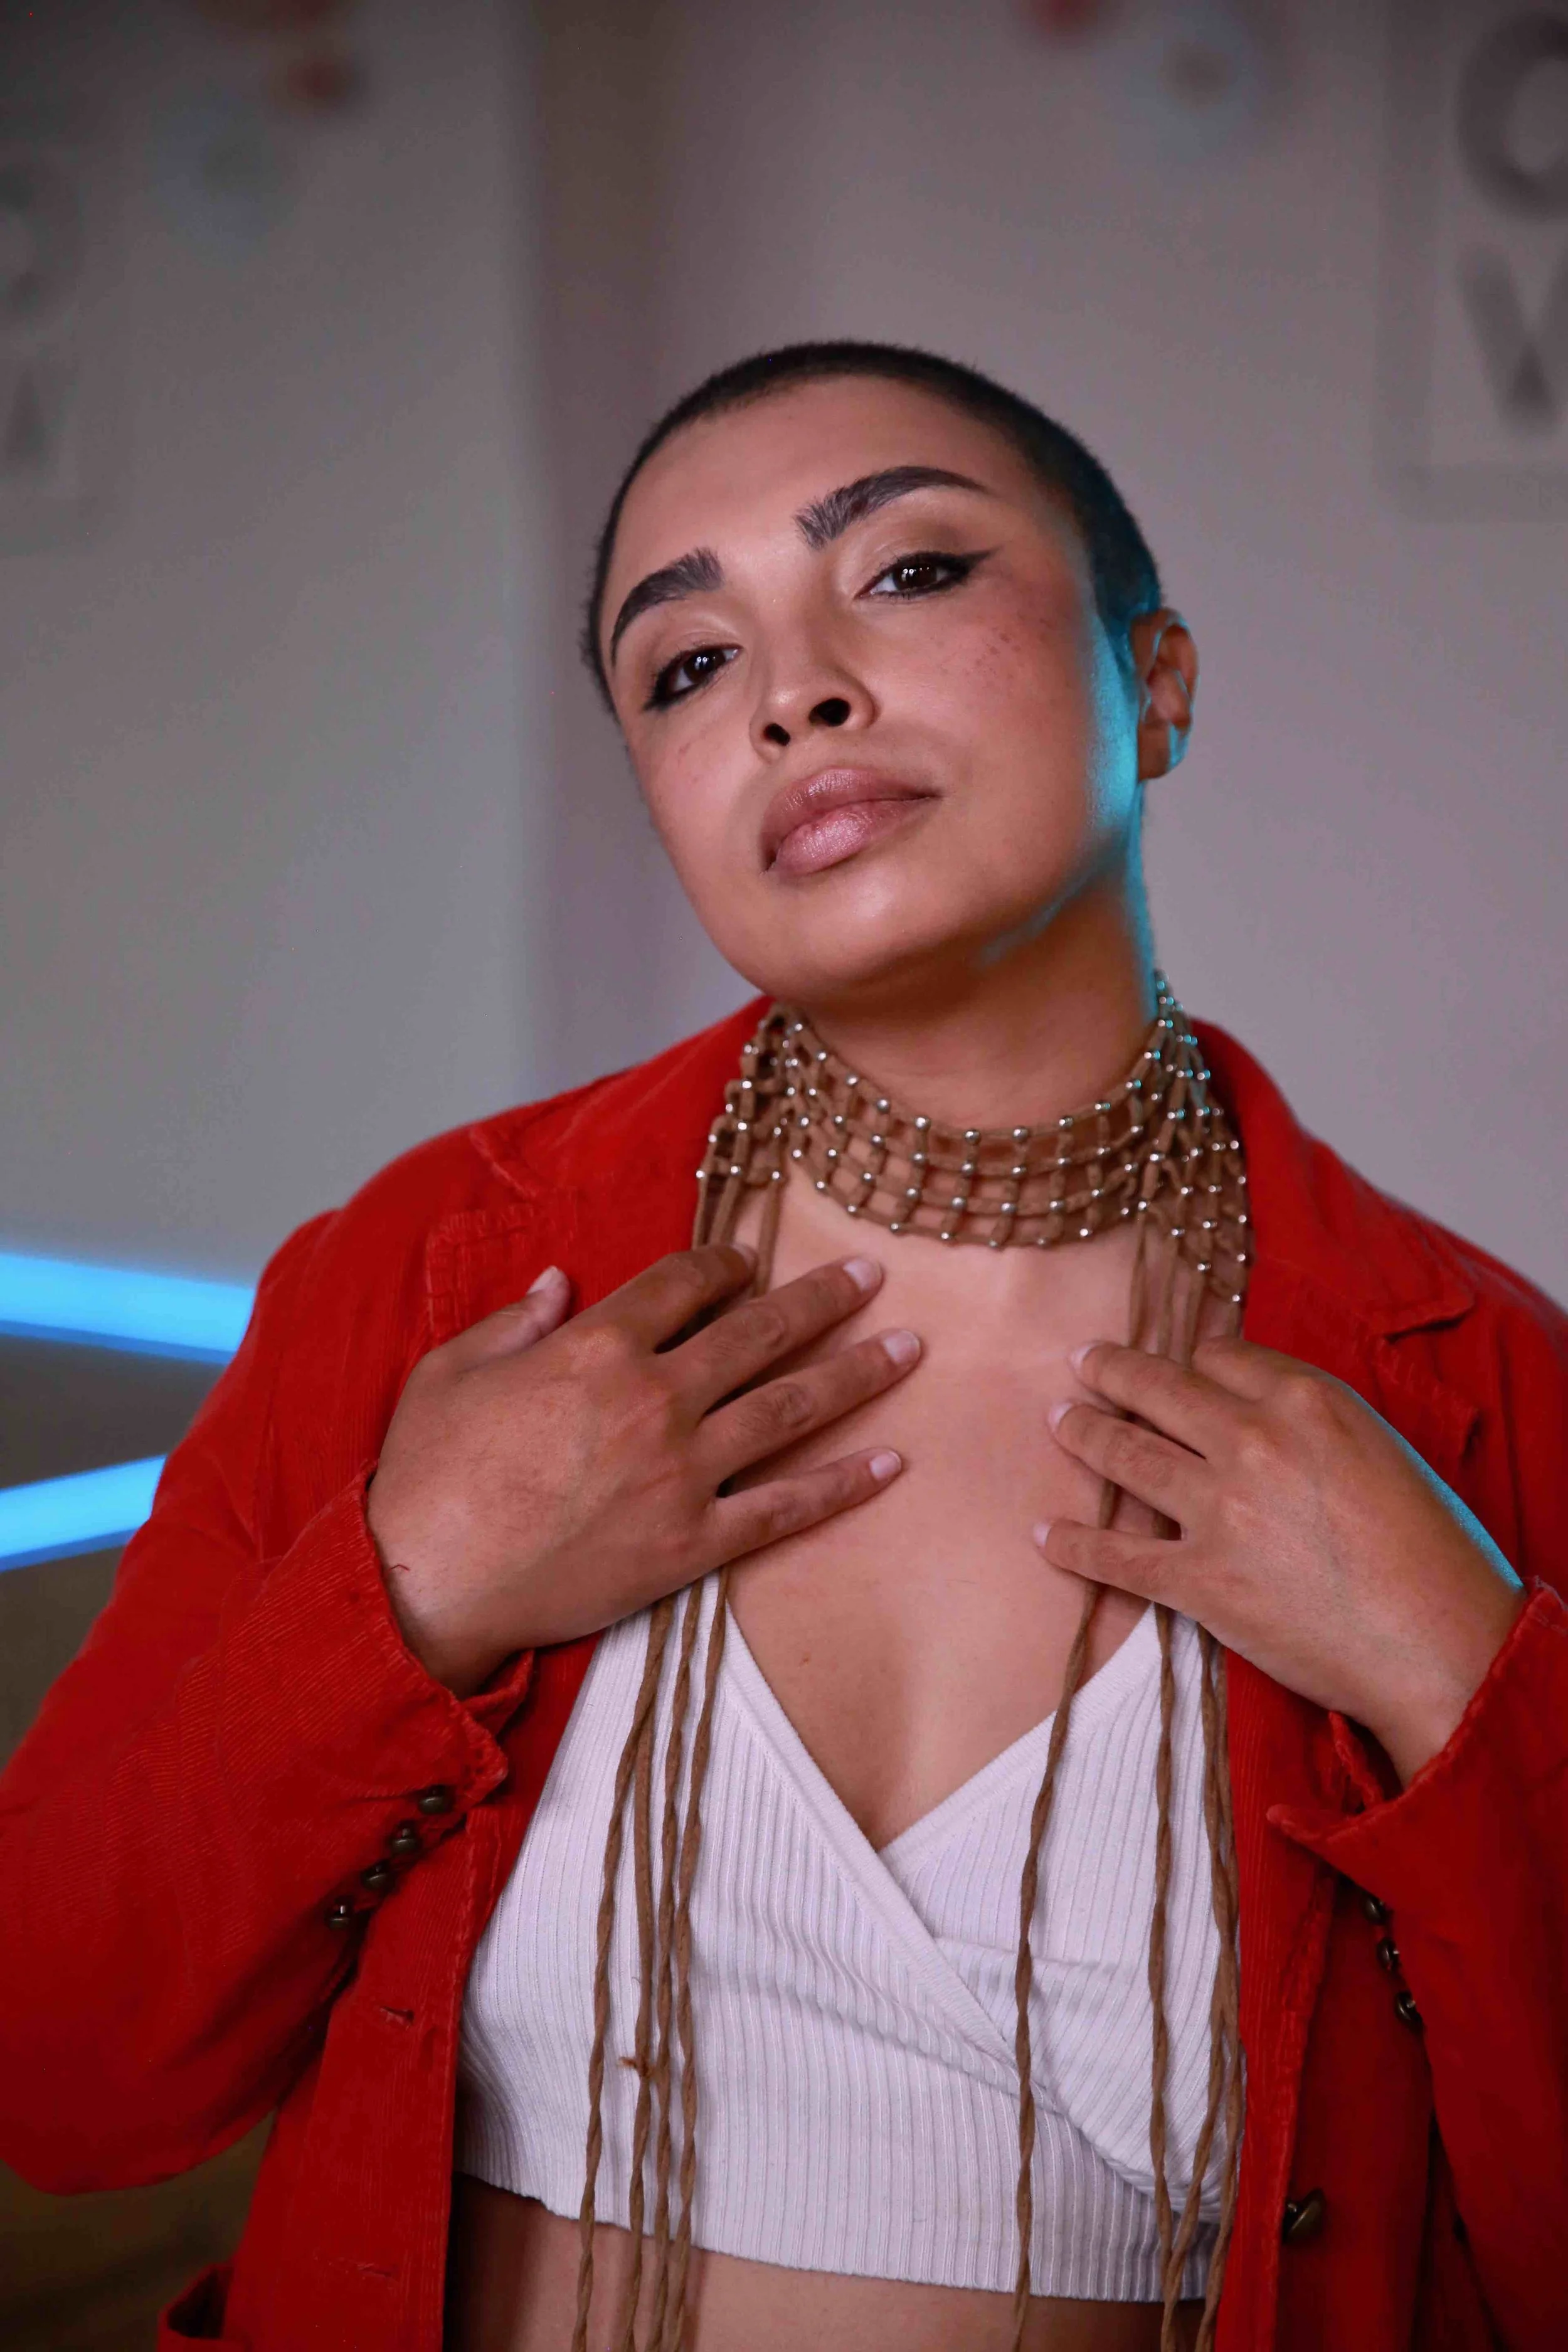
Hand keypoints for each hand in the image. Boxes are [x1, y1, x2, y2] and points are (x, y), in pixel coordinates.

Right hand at [367, 1245, 916, 1694]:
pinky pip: (784, 1509)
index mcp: (596, 1347)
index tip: (750, 1259)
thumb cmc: (429, 1476)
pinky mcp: (691, 1544)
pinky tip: (889, 1464)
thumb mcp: (450, 1371)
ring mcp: (681, 1474)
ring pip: (789, 1408)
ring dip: (856, 1374)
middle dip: (823, 1298)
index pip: (683, 1284)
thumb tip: (560, 1281)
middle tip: (873, 1274)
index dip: (725, 1262)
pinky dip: (842, 1485)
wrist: (425, 1587)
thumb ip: (514, 1319)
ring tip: (908, 1349)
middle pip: (758, 1332)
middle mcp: (654, 1399)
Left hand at [1038, 1336, 1524, 1784]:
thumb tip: (1260, 1407)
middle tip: (1083, 1362)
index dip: (1193, 1362)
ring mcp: (1219, 1509)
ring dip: (1082, 1433)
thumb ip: (1314, 1418)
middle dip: (1111, 1371)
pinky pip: (1116, 1556)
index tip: (1179, 1369)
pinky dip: (1072, 1544)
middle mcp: (1252, 1440)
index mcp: (1304, 1400)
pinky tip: (1046, 1534)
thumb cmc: (1427, 1549)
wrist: (1436, 1640)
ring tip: (1059, 1421)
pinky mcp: (1200, 1580)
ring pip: (1126, 1454)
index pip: (1219, 1356)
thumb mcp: (1380, 1448)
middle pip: (1158, 1389)